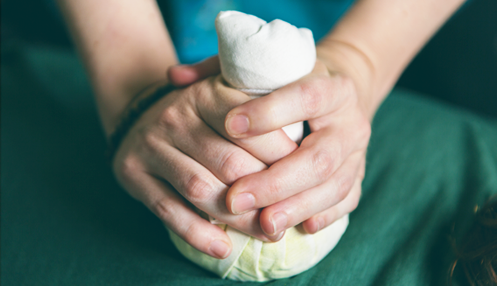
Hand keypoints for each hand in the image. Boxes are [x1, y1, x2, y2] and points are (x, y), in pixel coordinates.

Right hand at [113, 73, 296, 258]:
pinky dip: (197, 233)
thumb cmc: (199, 115)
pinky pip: (168, 210)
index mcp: (206, 94)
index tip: (304, 175)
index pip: (250, 128)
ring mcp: (151, 146)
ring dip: (238, 219)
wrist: (139, 114)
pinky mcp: (134, 174)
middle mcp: (176, 116)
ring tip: (268, 234)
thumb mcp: (224, 99)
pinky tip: (223, 248)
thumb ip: (258, 112)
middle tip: (291, 212)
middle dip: (266, 193)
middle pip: (229, 163)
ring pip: (202, 190)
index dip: (281, 155)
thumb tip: (303, 149)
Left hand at [170, 56, 370, 236]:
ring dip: (295, 207)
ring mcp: (358, 151)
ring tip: (262, 225)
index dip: (270, 114)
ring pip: (333, 185)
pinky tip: (297, 227)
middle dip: (275, 181)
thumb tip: (174, 77)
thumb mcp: (265, 70)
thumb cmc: (292, 84)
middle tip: (235, 198)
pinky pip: (346, 200)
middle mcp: (349, 120)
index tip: (229, 127)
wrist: (339, 96)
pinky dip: (322, 215)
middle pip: (319, 156)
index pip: (305, 96)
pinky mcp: (358, 174)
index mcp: (330, 84)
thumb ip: (221, 71)